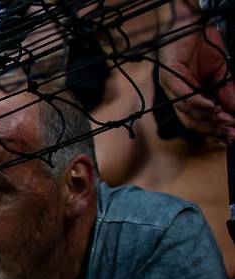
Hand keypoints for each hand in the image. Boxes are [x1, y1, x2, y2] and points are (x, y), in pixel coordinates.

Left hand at [158, 21, 234, 142]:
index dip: (213, 131)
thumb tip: (234, 113)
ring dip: (208, 118)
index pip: (197, 121)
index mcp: (186, 96)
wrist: (195, 22)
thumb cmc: (205, 46)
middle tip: (231, 135)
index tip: (230, 138)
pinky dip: (198, 103)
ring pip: (187, 111)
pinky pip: (183, 95)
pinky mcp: (168, 76)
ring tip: (226, 121)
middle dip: (212, 129)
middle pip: (191, 121)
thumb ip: (226, 92)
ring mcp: (170, 86)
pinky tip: (213, 108)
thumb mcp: (222, 73)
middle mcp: (176, 95)